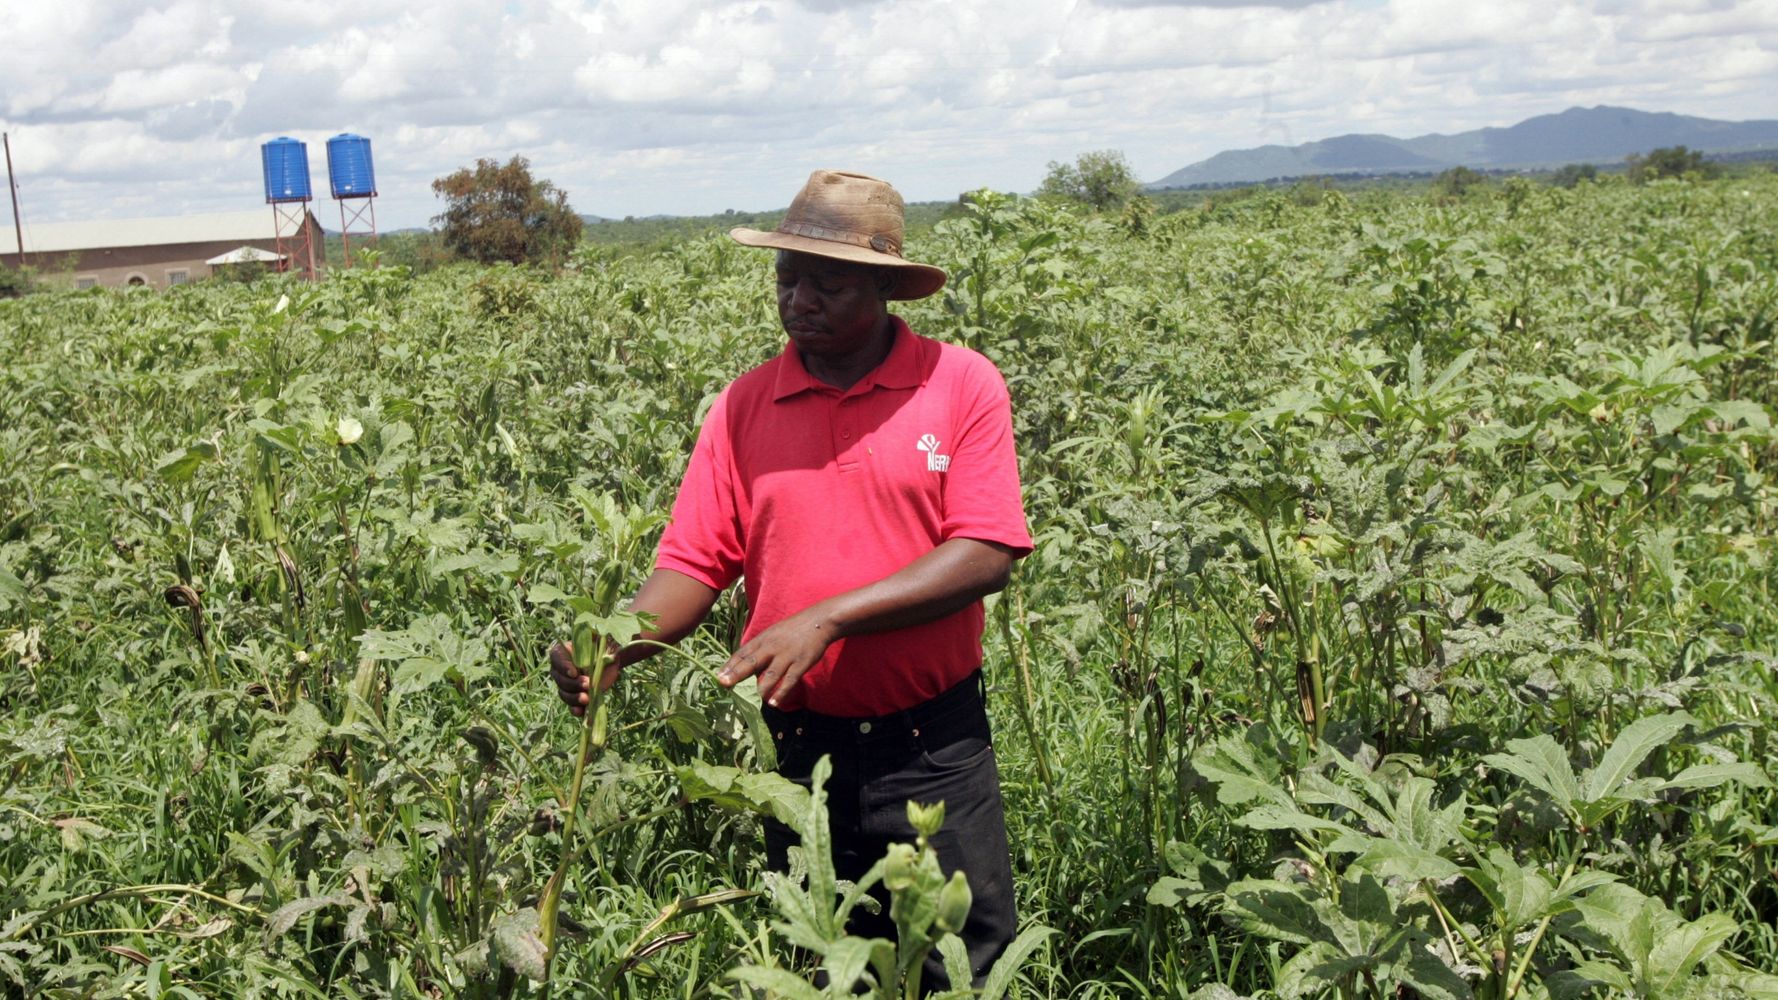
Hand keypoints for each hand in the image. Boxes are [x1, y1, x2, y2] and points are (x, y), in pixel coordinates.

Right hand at [549, 640, 618, 717]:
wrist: (610, 661)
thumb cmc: (602, 645)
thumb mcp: (599, 637)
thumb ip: (594, 635)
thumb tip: (593, 633)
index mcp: (562, 652)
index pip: (557, 659)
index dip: (564, 667)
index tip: (574, 672)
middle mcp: (560, 670)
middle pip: (560, 680)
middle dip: (573, 684)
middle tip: (588, 684)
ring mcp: (566, 685)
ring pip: (564, 694)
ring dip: (574, 698)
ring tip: (587, 699)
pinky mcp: (576, 696)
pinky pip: (571, 705)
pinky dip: (576, 710)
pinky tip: (581, 712)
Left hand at [716, 608, 835, 707]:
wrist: (819, 621)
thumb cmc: (793, 629)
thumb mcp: (772, 633)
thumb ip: (760, 648)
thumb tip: (745, 665)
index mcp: (763, 639)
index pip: (743, 653)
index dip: (730, 665)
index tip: (718, 676)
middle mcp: (772, 647)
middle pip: (752, 662)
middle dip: (737, 674)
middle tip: (724, 684)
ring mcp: (787, 655)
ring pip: (770, 674)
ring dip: (760, 688)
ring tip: (752, 699)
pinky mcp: (801, 663)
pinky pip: (789, 680)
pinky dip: (781, 692)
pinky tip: (773, 703)